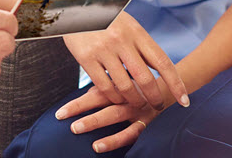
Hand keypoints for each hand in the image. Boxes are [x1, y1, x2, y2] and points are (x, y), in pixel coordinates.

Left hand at [55, 77, 174, 152]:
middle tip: (63, 117)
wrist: (173, 90)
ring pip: (113, 115)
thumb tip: (83, 93)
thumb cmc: (139, 89)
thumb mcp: (122, 84)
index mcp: (118, 85)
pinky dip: (114, 140)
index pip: (94, 91)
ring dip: (94, 121)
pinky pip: (130, 133)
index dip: (77, 103)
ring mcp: (137, 109)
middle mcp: (126, 95)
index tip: (59, 113)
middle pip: (101, 100)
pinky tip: (99, 147)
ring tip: (76, 128)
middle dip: (81, 108)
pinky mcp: (147, 123)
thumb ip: (103, 89)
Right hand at [62, 11, 188, 109]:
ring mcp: (103, 49)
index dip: (176, 84)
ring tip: (136, 103)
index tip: (184, 100)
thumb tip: (160, 71)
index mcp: (136, 32)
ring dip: (133, 100)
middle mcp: (121, 40)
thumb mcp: (128, 25)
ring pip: (124, 87)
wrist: (74, 6)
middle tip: (157, 106)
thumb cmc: (106, 19)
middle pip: (145, 79)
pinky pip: (103, 86)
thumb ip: (141, 46)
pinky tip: (116, 98)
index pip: (162, 63)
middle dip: (154, 98)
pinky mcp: (85, 57)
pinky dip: (113, 97)